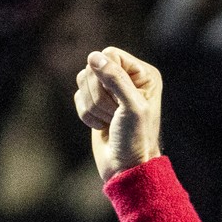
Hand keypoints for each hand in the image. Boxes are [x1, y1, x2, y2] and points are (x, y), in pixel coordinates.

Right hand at [74, 47, 163, 181]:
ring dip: (93, 107)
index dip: (105, 76)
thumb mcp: (131, 106)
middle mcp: (128, 78)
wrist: (126, 166)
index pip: (110, 54)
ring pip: (83, 82)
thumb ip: (115, 79)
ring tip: (110, 121)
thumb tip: (93, 56)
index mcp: (144, 74)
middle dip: (100, 96)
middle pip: (93, 68)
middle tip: (115, 115)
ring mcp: (111, 90)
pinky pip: (78, 97)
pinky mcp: (97, 103)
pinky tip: (102, 126)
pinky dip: (86, 115)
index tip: (117, 98)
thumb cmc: (135, 138)